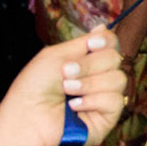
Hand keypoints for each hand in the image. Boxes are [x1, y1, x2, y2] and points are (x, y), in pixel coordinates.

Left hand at [0, 31, 129, 145]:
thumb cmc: (35, 88)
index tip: (91, 44)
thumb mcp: (55, 56)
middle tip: (66, 73)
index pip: (110, 44)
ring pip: (118, 79)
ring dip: (89, 84)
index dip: (105, 41)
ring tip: (67, 91)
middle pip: (115, 58)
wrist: (28, 118)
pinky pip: (115, 101)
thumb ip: (82, 42)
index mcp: (85, 62)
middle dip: (89, 65)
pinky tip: (74, 107)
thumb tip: (103, 27)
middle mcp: (97, 78)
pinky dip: (93, 101)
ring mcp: (103, 98)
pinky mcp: (107, 118)